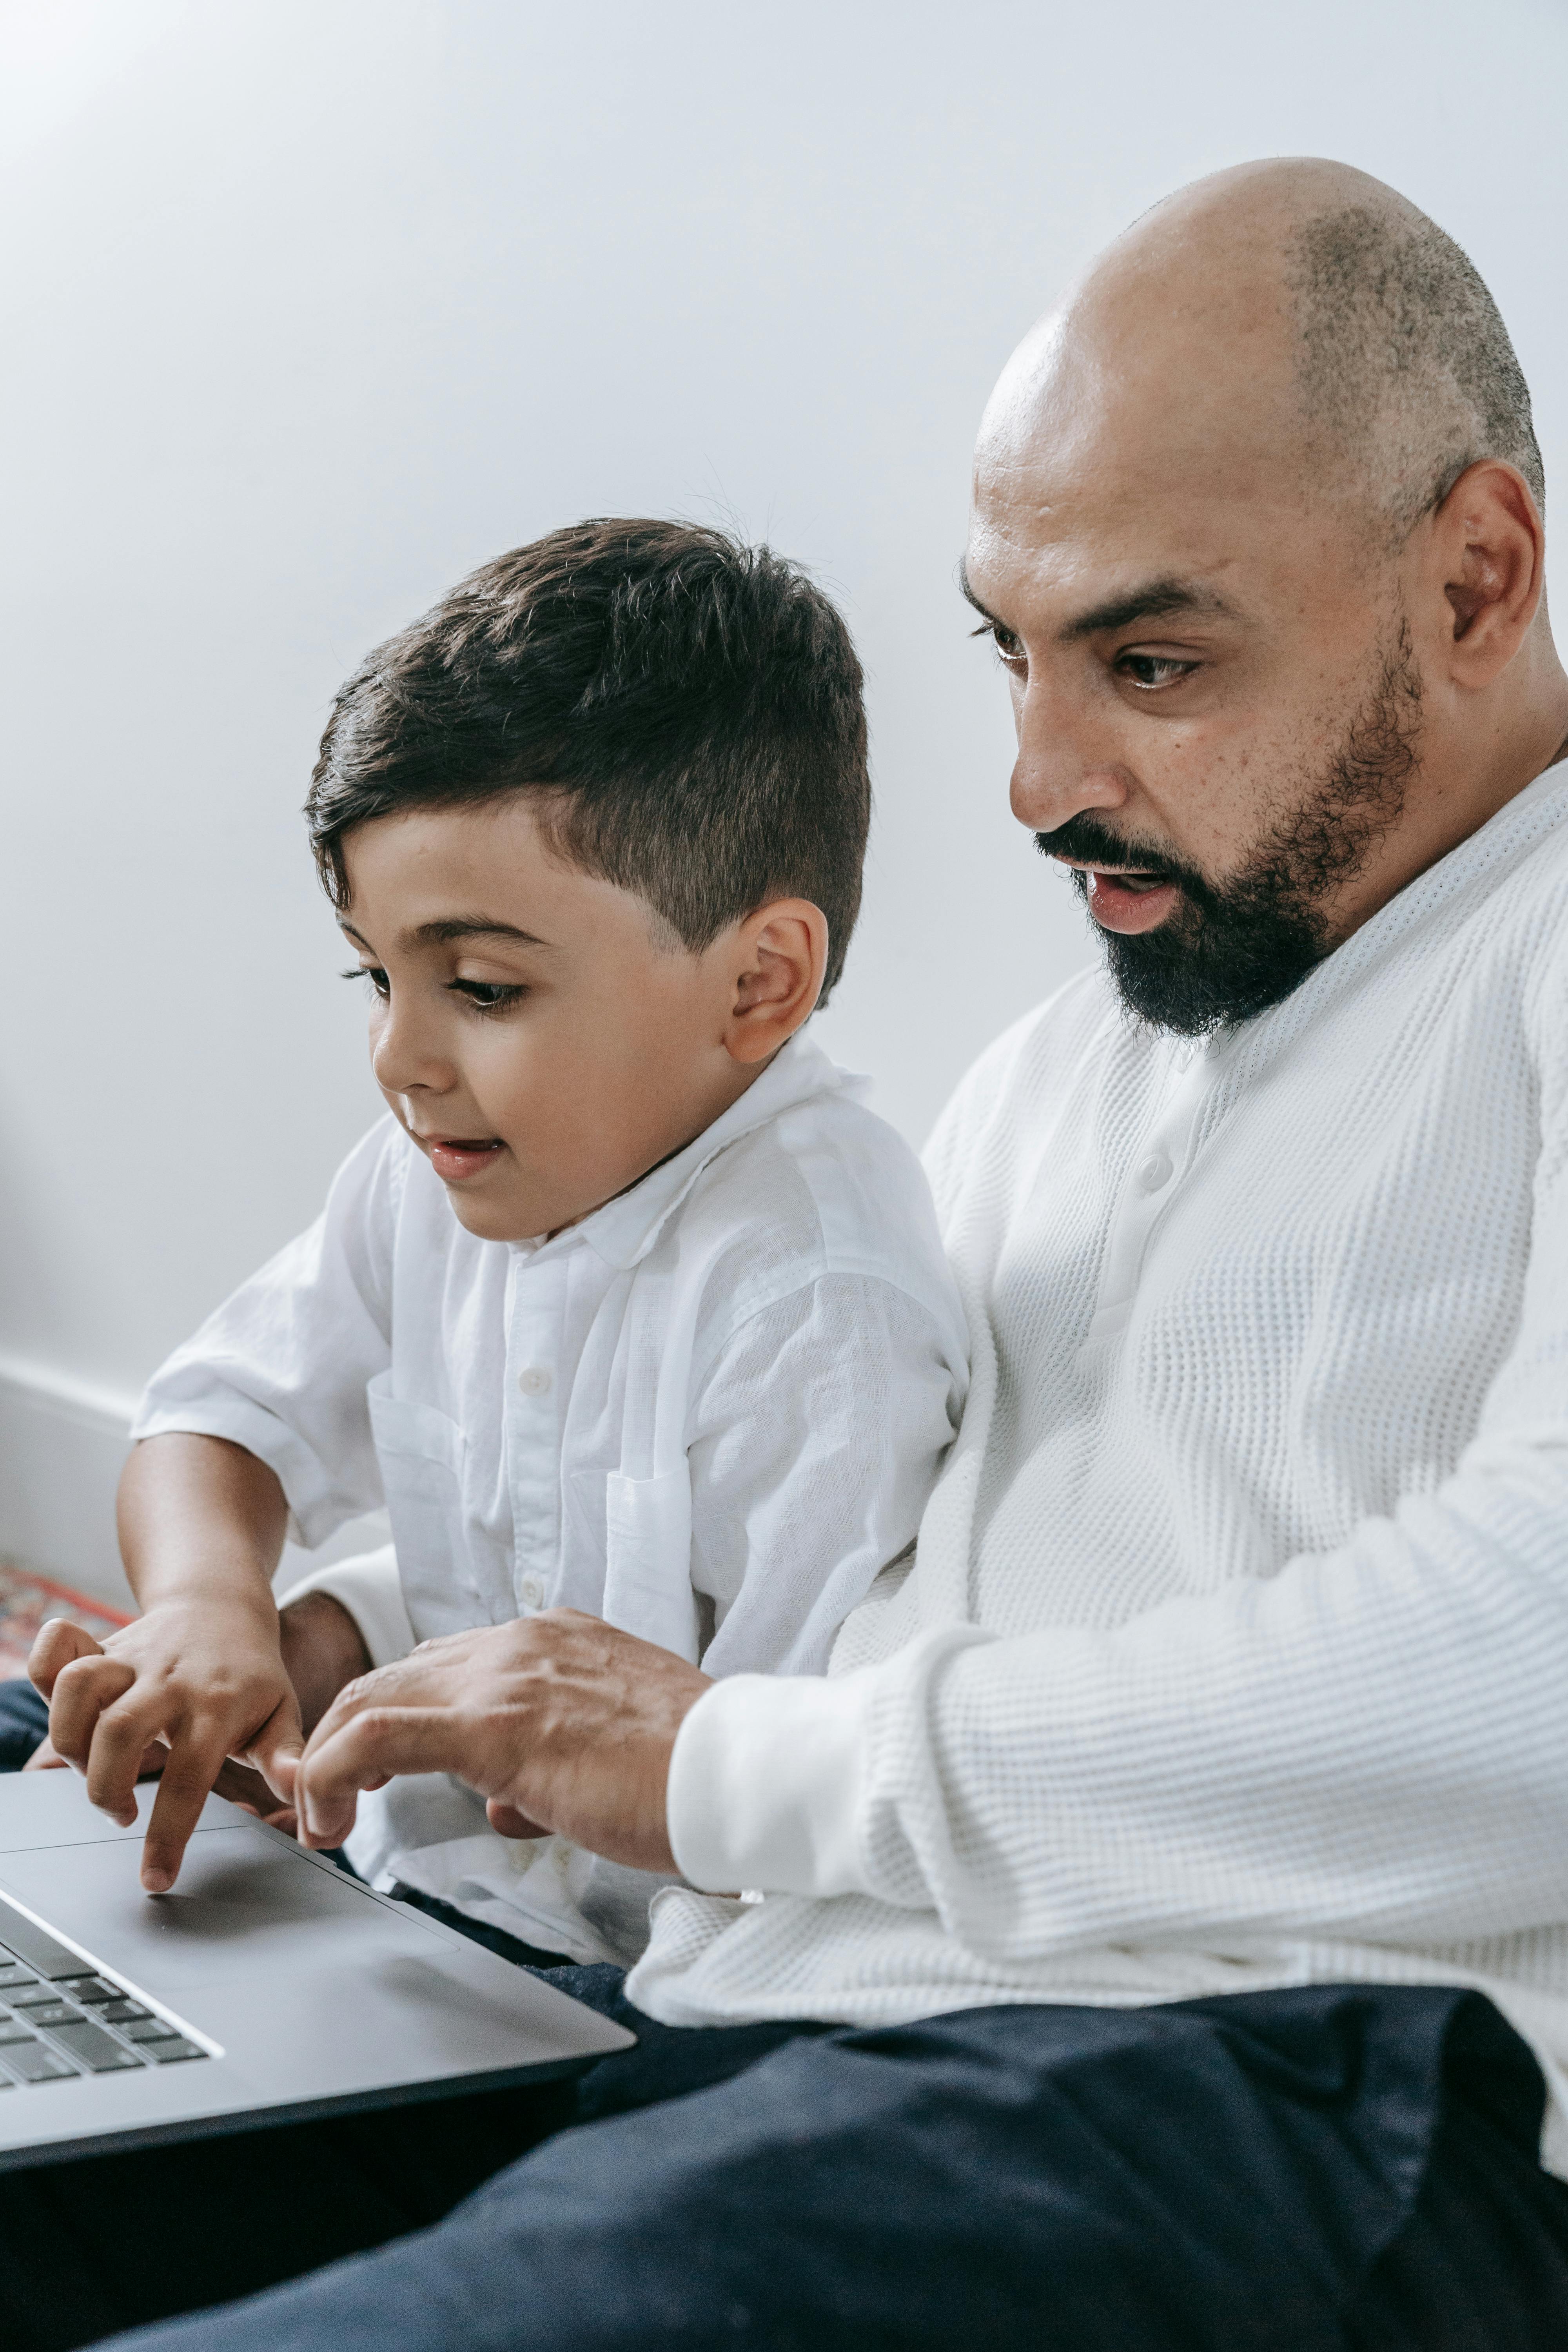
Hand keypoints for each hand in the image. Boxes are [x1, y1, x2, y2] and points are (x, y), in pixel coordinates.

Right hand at [30, 1599, 304, 1892]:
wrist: (223, 1606)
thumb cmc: (250, 1675)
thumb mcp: (280, 1712)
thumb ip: (286, 1755)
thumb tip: (297, 1788)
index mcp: (218, 1706)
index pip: (189, 1779)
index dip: (168, 1835)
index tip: (156, 1878)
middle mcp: (171, 1680)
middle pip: (119, 1732)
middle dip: (106, 1788)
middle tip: (123, 1814)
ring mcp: (133, 1658)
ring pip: (80, 1689)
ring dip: (72, 1743)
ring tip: (94, 1769)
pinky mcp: (103, 1646)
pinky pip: (56, 1649)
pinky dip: (43, 1672)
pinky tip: (68, 1710)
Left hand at [296, 1610, 710, 1871]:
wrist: (739, 1772)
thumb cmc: (688, 1774)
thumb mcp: (606, 1751)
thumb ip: (545, 1762)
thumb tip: (505, 1802)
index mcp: (553, 1640)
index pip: (445, 1667)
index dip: (396, 1719)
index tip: (374, 1772)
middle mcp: (523, 1643)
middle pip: (396, 1676)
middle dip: (349, 1736)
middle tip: (332, 1799)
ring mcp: (506, 1678)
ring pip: (374, 1697)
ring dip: (332, 1758)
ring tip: (322, 1815)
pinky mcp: (493, 1727)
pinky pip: (379, 1736)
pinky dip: (333, 1772)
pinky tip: (329, 1815)